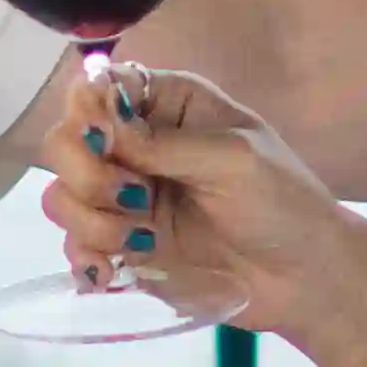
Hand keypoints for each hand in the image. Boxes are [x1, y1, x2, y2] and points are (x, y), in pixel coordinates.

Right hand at [43, 61, 366, 361]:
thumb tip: (98, 121)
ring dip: (90, 221)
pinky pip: (74, 244)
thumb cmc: (282, 203)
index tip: (104, 142)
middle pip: (66, 141)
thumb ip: (163, 143)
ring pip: (62, 195)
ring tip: (139, 241)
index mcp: (169, 104)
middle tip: (132, 198)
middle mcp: (138, 145)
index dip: (87, 111)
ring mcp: (125, 197)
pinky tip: (115, 271)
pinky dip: (86, 258)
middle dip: (86, 173)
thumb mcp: (232, 159)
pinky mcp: (122, 245)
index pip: (99, 87)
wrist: (303, 279)